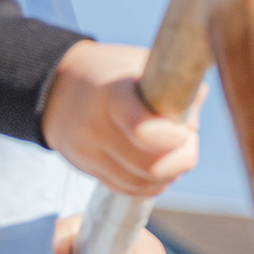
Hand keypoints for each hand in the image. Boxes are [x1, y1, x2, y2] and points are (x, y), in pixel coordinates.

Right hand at [40, 41, 203, 195]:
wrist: (56, 89)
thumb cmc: (109, 73)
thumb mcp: (137, 63)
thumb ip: (170, 83)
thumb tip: (198, 97)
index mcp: (111, 94)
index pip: (140, 127)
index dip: (171, 137)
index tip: (185, 129)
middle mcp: (95, 127)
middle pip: (148, 165)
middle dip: (181, 157)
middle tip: (188, 139)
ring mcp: (88, 153)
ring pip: (141, 183)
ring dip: (170, 173)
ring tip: (177, 151)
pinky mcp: (88, 170)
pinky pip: (128, 189)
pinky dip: (152, 184)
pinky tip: (162, 167)